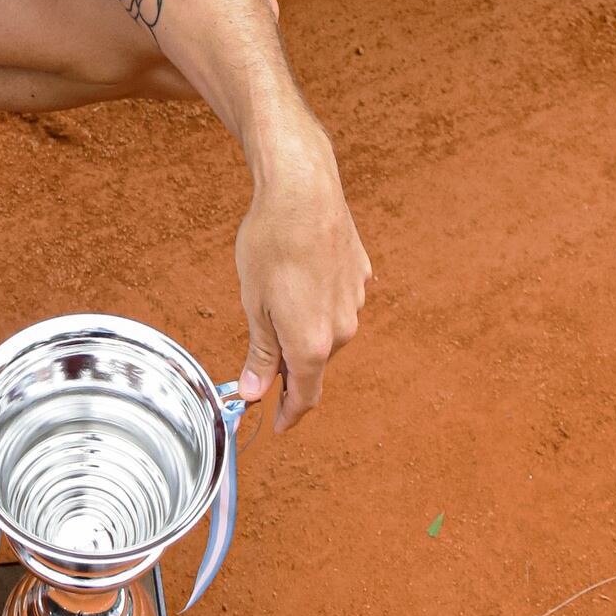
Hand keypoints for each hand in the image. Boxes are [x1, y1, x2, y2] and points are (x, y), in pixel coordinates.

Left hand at [235, 131, 370, 432]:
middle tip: (260, 356)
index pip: (305, 397)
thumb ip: (260, 354)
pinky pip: (337, 300)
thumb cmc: (270, 243)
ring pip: (327, 330)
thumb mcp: (254, 303)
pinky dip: (318, 299)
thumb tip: (254, 393)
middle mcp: (342, 329)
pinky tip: (300, 274)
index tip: (276, 426)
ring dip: (304, 327)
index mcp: (312, 344)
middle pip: (314, 362)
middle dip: (289, 365)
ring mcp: (356, 301)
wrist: (302, 190)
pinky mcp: (361, 275)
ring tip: (276, 297)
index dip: (288, 415)